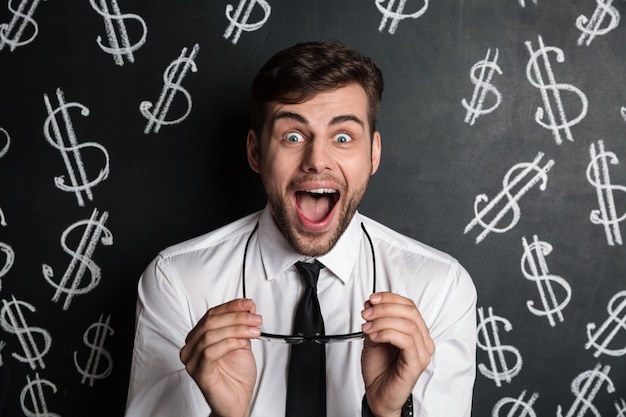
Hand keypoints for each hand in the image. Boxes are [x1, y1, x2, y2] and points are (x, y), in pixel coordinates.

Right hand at [180, 298, 260, 416]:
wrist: (237, 401)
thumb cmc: (236, 376)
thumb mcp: (242, 343)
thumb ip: (242, 325)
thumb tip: (248, 307)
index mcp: (199, 337)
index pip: (212, 314)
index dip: (231, 306)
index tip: (248, 304)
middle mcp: (192, 347)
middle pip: (210, 322)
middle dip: (236, 317)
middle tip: (255, 319)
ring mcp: (193, 360)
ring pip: (210, 335)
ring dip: (236, 330)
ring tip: (253, 331)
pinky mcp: (199, 373)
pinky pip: (210, 353)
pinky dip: (228, 344)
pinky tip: (242, 343)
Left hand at [360, 292, 434, 416]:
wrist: (377, 394)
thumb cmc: (379, 369)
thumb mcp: (374, 337)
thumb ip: (376, 320)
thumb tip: (371, 303)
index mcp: (416, 331)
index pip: (409, 305)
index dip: (390, 298)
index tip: (372, 299)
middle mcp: (423, 340)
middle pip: (410, 311)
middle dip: (385, 308)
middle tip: (367, 313)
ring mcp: (422, 352)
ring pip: (408, 324)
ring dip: (383, 321)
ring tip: (367, 327)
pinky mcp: (417, 363)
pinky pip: (406, 341)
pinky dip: (387, 334)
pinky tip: (374, 336)